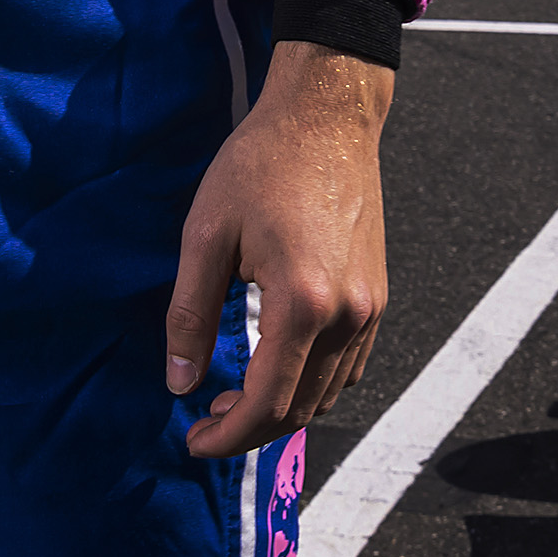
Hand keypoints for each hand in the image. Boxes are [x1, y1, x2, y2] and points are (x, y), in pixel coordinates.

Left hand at [162, 39, 394, 458]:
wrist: (327, 116)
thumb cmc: (261, 163)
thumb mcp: (206, 233)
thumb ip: (190, 315)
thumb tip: (179, 383)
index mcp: (302, 304)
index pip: (266, 404)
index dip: (226, 436)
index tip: (192, 440)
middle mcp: (347, 315)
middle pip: (300, 410)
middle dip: (250, 430)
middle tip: (205, 421)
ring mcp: (370, 308)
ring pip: (329, 395)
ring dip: (282, 410)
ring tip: (234, 397)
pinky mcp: (378, 295)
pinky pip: (349, 366)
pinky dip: (314, 385)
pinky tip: (278, 367)